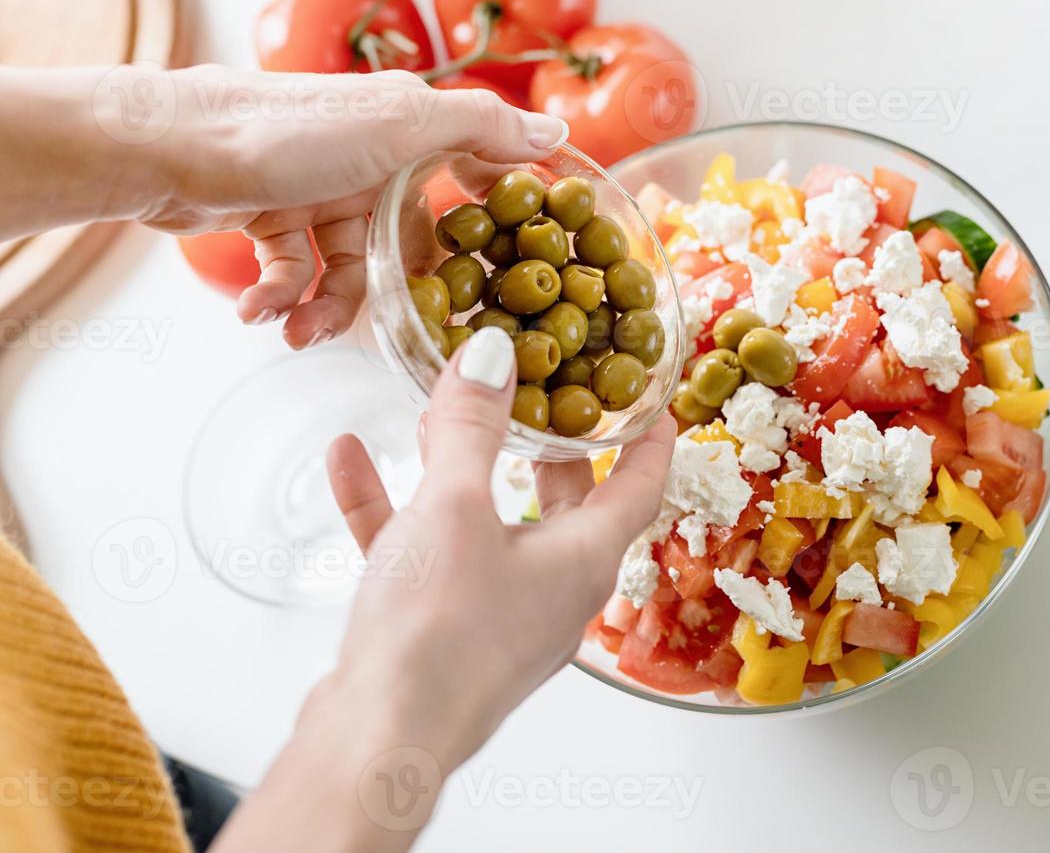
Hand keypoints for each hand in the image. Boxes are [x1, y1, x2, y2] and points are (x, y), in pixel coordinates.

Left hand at [129, 65, 567, 347]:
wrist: (165, 145)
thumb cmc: (284, 130)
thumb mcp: (399, 124)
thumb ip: (480, 129)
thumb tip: (556, 135)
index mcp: (407, 129)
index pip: (471, 176)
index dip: (491, 224)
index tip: (507, 274)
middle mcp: (368, 157)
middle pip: (406, 243)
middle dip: (394, 294)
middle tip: (397, 333)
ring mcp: (317, 189)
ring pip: (345, 271)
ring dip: (323, 310)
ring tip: (298, 335)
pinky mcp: (271, 215)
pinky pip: (293, 274)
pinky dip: (279, 298)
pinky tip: (259, 313)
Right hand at [322, 326, 674, 768]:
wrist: (376, 742)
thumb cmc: (438, 634)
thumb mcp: (455, 507)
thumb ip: (471, 427)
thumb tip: (491, 356)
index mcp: (584, 558)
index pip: (641, 483)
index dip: (649, 434)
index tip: (651, 395)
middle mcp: (552, 589)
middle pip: (565, 501)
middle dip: (544, 444)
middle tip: (534, 391)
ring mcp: (496, 615)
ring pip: (487, 524)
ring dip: (458, 467)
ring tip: (430, 413)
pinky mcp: (440, 633)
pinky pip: (425, 555)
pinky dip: (395, 509)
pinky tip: (350, 461)